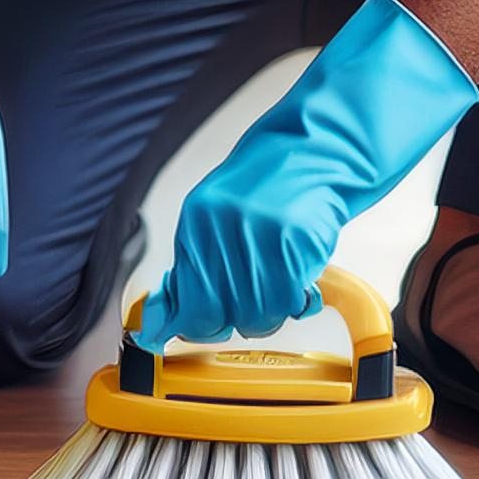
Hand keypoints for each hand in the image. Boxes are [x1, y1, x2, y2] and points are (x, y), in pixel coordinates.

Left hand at [135, 0, 477, 352]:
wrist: (318, 149)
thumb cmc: (269, 185)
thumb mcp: (217, 216)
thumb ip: (195, 266)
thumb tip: (159, 324)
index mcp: (196, 219)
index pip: (186, 305)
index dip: (199, 326)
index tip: (209, 328)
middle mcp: (221, 227)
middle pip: (221, 316)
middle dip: (238, 320)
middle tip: (256, 301)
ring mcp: (259, 234)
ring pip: (257, 316)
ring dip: (272, 312)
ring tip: (282, 286)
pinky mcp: (295, 241)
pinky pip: (290, 302)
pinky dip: (298, 301)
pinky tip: (302, 284)